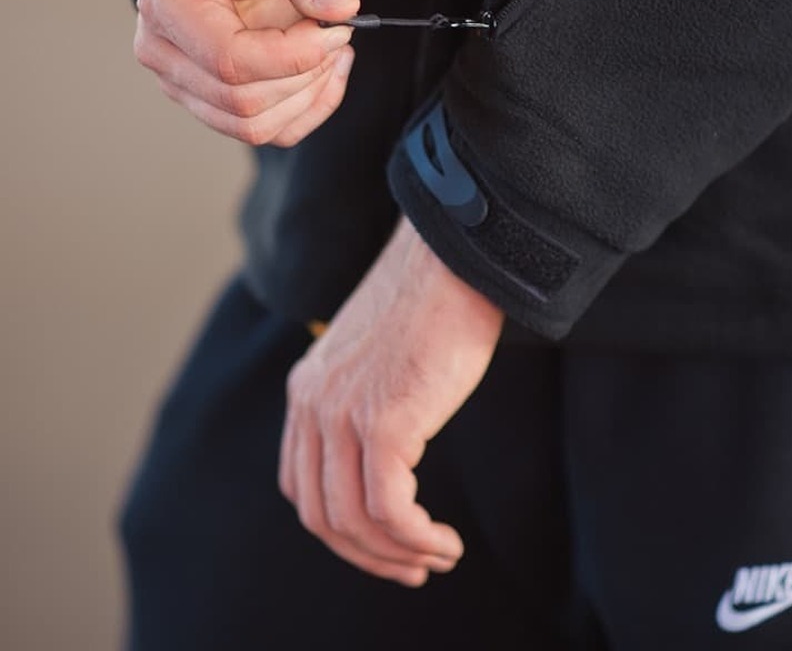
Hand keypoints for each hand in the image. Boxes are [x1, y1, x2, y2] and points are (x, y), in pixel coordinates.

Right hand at [134, 0, 359, 145]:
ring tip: (333, 44)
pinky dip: (307, 108)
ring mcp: (181, 81)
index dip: (295, 55)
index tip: (338, 26)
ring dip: (309, 94)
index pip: (231, 61)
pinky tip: (326, 68)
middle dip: (306, 73)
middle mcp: (161, 49)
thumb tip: (340, 8)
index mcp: (169, 1)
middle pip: (243, 101)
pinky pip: (266, 130)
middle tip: (339, 29)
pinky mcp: (209, 98)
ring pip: (254, 126)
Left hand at [278, 217, 504, 586]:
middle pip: (320, 514)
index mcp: (307, 388)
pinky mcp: (383, 422)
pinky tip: (445, 541)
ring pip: (353, 522)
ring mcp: (342, 413)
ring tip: (438, 556)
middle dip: (367, 555)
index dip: (339, 528)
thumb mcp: (381, 355)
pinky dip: (417, 539)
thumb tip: (391, 448)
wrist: (456, 257)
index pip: (301, 485)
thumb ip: (367, 396)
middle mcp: (313, 403)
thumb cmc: (435, 301)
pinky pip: (390, 511)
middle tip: (414, 568)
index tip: (385, 543)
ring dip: (397, 555)